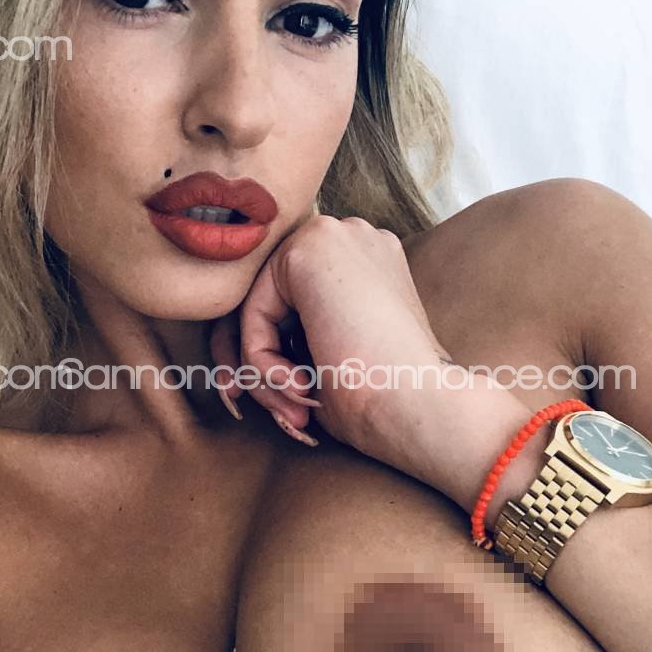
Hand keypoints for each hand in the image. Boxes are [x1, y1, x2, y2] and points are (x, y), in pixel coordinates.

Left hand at [210, 214, 530, 507]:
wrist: (420, 406)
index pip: (289, 306)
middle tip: (275, 414)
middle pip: (266, 302)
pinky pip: (252, 314)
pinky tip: (301, 384)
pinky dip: (262, 362)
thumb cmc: (387, 401)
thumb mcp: (331, 364)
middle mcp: (350, 237)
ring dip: (264, 372)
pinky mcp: (308, 250)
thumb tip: (232, 364)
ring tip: (298, 410)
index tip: (282, 407)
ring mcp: (331, 236)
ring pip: (256, 311)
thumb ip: (293, 344)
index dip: (272, 358)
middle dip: (257, 364)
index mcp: (366, 263)